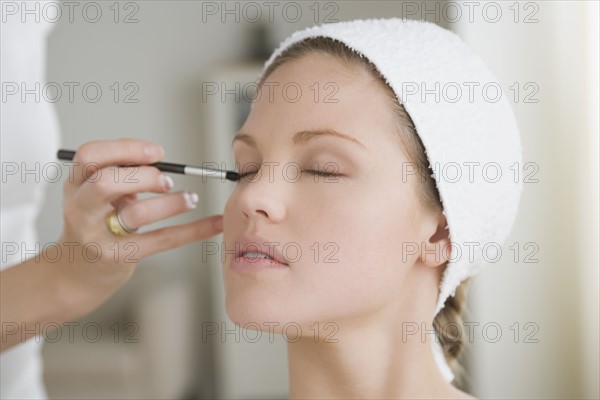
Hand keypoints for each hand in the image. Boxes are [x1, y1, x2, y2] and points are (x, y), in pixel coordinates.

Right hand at [55, 138, 222, 313]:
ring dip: (172, 203)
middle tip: (167, 181)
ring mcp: (97, 235)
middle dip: (144, 176)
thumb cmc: (95, 224)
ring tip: (190, 199)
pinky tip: (214, 223)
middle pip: (107, 182)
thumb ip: (121, 175)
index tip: (157, 153)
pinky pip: (162, 239)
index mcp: (76, 185)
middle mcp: (81, 209)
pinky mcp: (119, 257)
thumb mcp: (98, 195)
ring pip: (137, 213)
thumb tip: (158, 160)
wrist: (77, 274)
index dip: (126, 149)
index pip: (91, 156)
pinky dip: (195, 230)